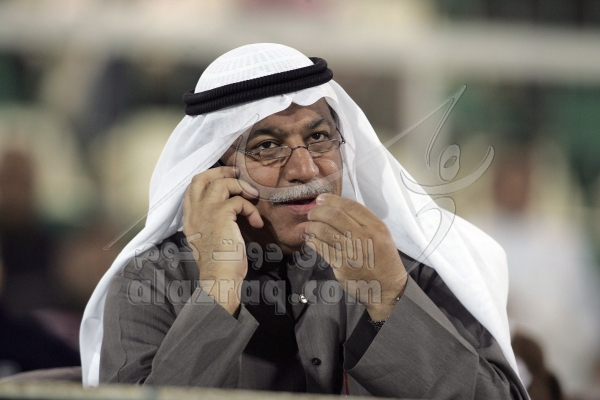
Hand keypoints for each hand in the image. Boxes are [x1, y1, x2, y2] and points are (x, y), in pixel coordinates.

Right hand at [183, 166, 262, 314]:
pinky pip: (239, 200)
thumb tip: (229, 207)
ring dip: (239, 186)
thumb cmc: (219, 263)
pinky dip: (251, 209)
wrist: (219, 278)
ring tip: (252, 196)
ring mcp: (205, 211)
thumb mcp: (209, 238)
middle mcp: (194, 212)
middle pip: (201, 178)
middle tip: (237, 174)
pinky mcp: (220, 214)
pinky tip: (256, 222)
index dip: (209, 178)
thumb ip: (210, 221)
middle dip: (221, 171)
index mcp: (189, 218)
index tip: (225, 179)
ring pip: (221, 183)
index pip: (192, 188)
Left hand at [305, 194, 407, 320]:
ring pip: (325, 230)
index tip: (320, 199)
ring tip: (309, 226)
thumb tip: (336, 209)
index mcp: (375, 226)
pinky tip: (310, 240)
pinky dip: (313, 241)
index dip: (331, 200)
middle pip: (334, 215)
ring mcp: (352, 250)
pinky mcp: (342, 265)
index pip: (350, 205)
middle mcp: (364, 235)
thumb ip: (363, 222)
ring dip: (312, 226)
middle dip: (318, 212)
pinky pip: (322, 248)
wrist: (388, 288)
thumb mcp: (381, 235)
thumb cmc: (382, 260)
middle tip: (311, 213)